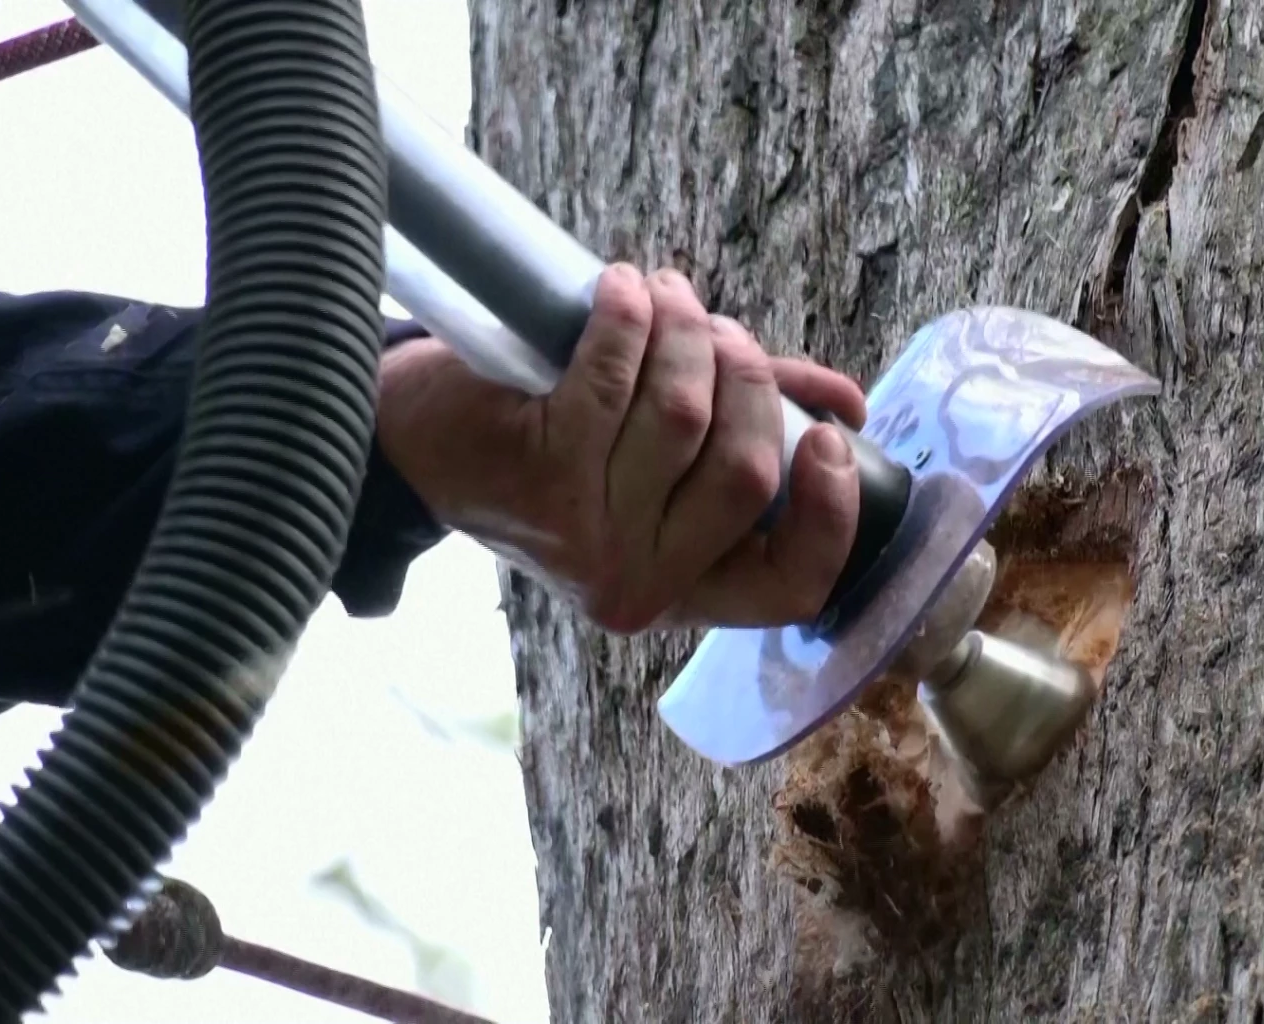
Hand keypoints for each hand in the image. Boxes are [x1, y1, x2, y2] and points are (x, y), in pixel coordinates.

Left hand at [377, 263, 866, 633]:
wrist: (418, 452)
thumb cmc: (554, 448)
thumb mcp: (660, 462)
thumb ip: (753, 432)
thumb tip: (845, 406)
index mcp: (684, 591)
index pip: (792, 585)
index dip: (831, 512)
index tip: (828, 437)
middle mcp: (636, 582)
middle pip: (744, 470)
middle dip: (747, 378)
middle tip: (720, 333)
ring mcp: (587, 535)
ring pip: (683, 413)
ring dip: (686, 330)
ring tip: (666, 297)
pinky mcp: (539, 471)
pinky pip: (615, 374)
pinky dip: (628, 315)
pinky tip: (622, 290)